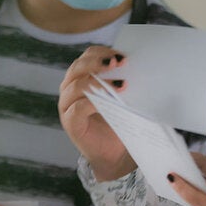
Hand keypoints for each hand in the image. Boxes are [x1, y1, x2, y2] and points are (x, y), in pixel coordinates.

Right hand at [58, 45, 135, 180]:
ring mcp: (67, 105)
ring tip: (121, 85)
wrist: (115, 152)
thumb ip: (122, 79)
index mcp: (82, 76)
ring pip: (76, 85)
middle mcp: (70, 88)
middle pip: (78, 67)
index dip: (103, 52)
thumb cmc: (119, 119)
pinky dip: (93, 102)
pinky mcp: (70, 122)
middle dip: (98, 62)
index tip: (122, 56)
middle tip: (118, 64)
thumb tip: (138, 64)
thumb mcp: (122, 95)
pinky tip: (109, 102)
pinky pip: (77, 108)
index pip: (87, 56)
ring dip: (99, 82)